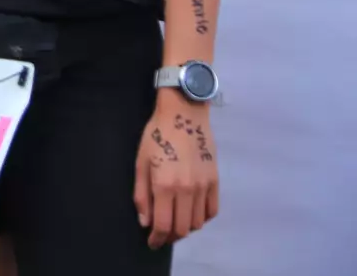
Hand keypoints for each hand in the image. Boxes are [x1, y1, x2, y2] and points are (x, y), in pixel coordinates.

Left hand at [134, 93, 218, 248]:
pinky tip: (192, 213)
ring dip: (186, 228)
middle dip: (170, 237)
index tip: (152, 242)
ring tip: (175, 223)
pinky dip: (202, 218)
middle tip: (161, 235)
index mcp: (165, 185)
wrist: (184, 114)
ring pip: (198, 223)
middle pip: (182, 229)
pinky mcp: (215, 181)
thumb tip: (145, 222)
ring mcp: (203, 186)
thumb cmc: (156, 135)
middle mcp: (186, 190)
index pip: (163, 225)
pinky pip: (212, 211)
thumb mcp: (140, 162)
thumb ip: (141, 195)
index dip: (157, 238)